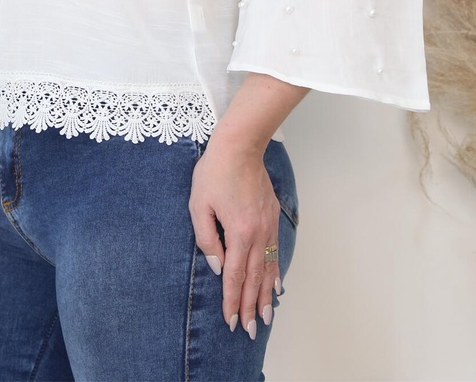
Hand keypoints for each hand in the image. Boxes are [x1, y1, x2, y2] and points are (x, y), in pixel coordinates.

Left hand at [189, 136, 280, 340]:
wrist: (240, 146)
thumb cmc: (215, 172)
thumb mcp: (199, 205)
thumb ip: (207, 239)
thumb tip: (217, 267)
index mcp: (239, 232)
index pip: (234, 276)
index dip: (232, 301)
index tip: (230, 321)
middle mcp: (258, 233)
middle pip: (254, 278)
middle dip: (250, 306)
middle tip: (247, 330)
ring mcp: (268, 225)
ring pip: (269, 268)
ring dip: (266, 295)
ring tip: (265, 317)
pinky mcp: (272, 217)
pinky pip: (276, 251)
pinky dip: (276, 272)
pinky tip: (277, 285)